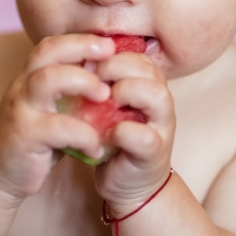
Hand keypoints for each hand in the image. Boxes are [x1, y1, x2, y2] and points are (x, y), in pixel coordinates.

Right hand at [0, 34, 114, 202]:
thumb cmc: (34, 141)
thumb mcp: (51, 111)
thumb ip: (71, 94)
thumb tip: (110, 77)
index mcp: (29, 78)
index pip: (50, 45)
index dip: (79, 40)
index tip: (109, 44)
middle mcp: (21, 87)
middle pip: (47, 52)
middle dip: (82, 48)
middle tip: (112, 57)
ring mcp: (21, 109)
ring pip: (48, 79)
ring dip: (83, 82)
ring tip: (105, 96)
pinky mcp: (24, 136)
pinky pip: (58, 128)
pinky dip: (84, 135)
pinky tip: (96, 148)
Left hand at [93, 49, 175, 217]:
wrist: (126, 182)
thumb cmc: (112, 138)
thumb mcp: (104, 106)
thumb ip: (98, 84)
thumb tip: (73, 57)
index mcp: (148, 85)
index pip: (137, 56)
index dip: (111, 53)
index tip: (86, 61)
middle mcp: (160, 102)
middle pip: (149, 70)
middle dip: (116, 67)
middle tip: (92, 78)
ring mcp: (161, 128)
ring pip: (157, 96)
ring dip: (126, 92)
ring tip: (102, 101)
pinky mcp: (154, 154)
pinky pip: (145, 137)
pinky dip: (123, 132)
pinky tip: (105, 134)